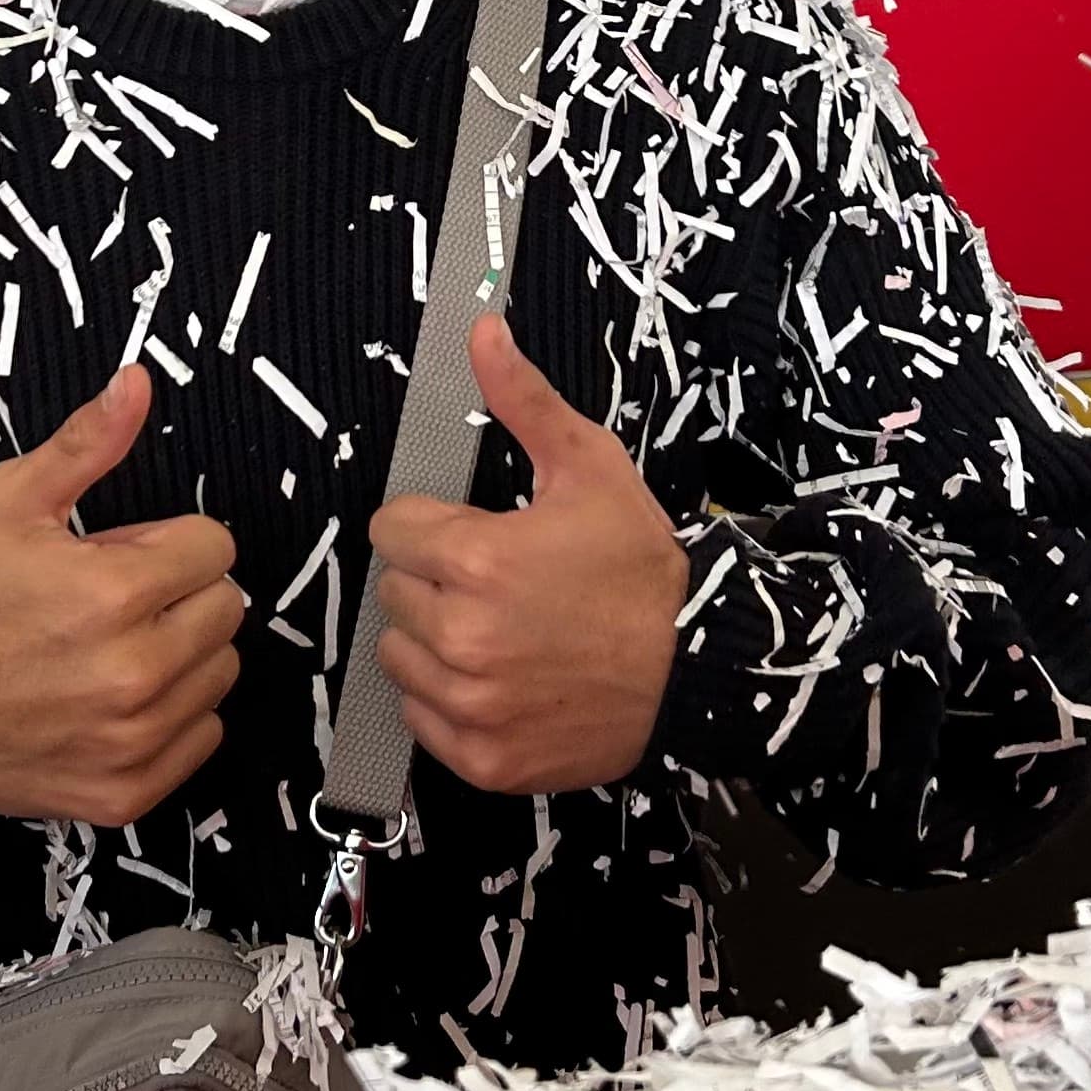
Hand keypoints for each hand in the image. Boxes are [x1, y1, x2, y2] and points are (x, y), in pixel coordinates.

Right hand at [0, 365, 241, 825]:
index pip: (215, 548)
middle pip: (227, 609)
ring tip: (111, 651)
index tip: (123, 556)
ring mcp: (133, 740)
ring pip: (219, 674)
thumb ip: (86, 444)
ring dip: (181, 657)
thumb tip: (137, 382)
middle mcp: (134, 672)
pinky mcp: (126, 791)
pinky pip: (202, 740)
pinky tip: (115, 702)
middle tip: (114, 603)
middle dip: (180, 595)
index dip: (168, 543)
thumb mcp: (10, 504)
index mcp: (113, 593)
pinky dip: (172, 720)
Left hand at [369, 315, 686, 796]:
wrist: (698, 670)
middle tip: (496, 585)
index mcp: (476, 560)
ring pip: (400, 658)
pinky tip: (501, 681)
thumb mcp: (590, 467)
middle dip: (434, 582)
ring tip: (497, 633)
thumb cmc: (642, 569)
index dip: (432, 526)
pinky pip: (423, 720)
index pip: (392, 531)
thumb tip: (482, 330)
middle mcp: (462, 637)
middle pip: (394, 593)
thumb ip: (523, 400)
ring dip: (434, 642)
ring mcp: (470, 705)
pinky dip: (450, 703)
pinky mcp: (483, 760)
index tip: (473, 535)